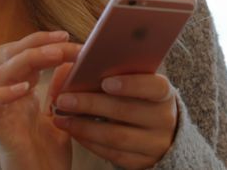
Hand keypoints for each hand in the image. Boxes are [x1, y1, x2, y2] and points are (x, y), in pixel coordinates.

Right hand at [0, 31, 81, 169]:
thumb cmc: (48, 153)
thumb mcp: (61, 115)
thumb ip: (60, 90)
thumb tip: (68, 63)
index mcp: (23, 90)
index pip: (27, 54)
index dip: (44, 42)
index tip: (68, 37)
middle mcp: (9, 96)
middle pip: (13, 57)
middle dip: (38, 44)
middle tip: (64, 40)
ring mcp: (0, 110)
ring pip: (2, 73)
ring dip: (28, 59)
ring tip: (55, 54)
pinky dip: (5, 94)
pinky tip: (25, 88)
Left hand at [51, 73, 178, 168]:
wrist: (159, 132)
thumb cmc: (140, 99)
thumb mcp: (138, 84)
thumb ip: (116, 73)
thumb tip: (77, 66)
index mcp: (164, 93)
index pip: (154, 87)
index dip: (131, 84)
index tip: (105, 82)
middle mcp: (164, 119)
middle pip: (127, 112)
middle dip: (91, 105)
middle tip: (64, 100)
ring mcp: (155, 144)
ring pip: (117, 137)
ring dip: (85, 127)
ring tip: (62, 118)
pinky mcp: (142, 162)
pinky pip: (113, 155)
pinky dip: (90, 142)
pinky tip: (74, 132)